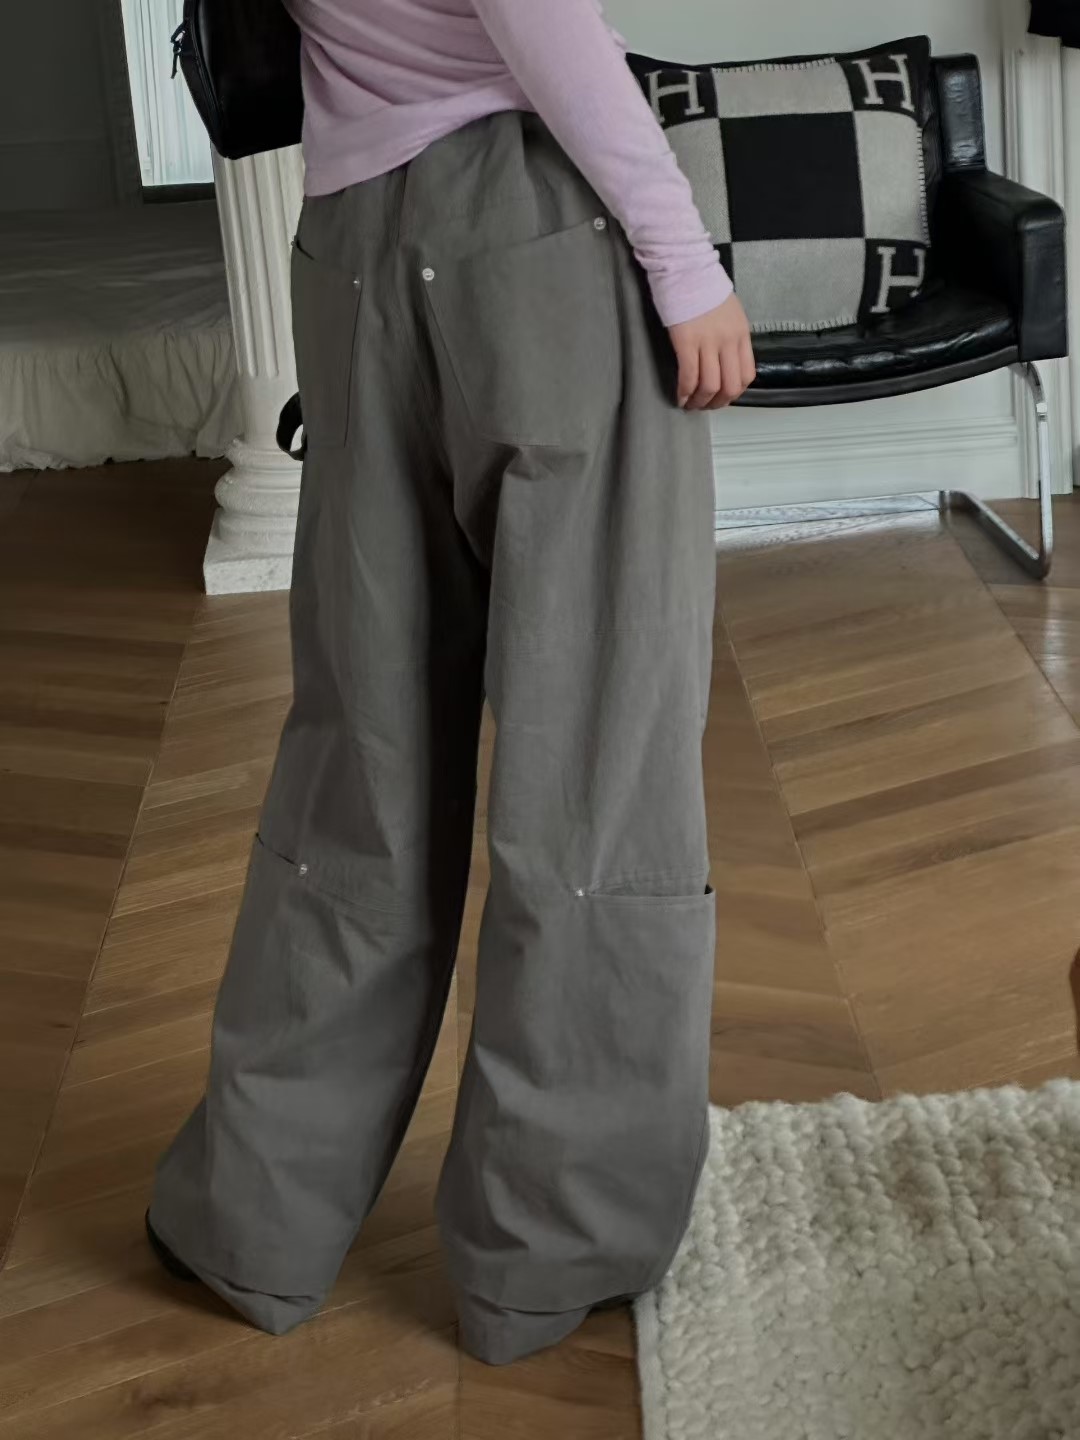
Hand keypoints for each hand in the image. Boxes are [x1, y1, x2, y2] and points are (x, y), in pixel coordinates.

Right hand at [668, 294, 755, 410]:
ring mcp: (708, 342)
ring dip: (700, 401)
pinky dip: (684, 392)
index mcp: (741, 334)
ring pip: (710, 385)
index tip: (722, 397)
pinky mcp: (686, 342)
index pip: (747, 375)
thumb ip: (731, 337)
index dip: (734, 393)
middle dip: (717, 403)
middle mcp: (728, 341)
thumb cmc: (704, 287)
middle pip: (730, 386)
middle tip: (705, 406)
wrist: (686, 268)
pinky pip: (688, 376)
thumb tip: (725, 361)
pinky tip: (679, 396)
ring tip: (690, 404)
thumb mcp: (730, 313)